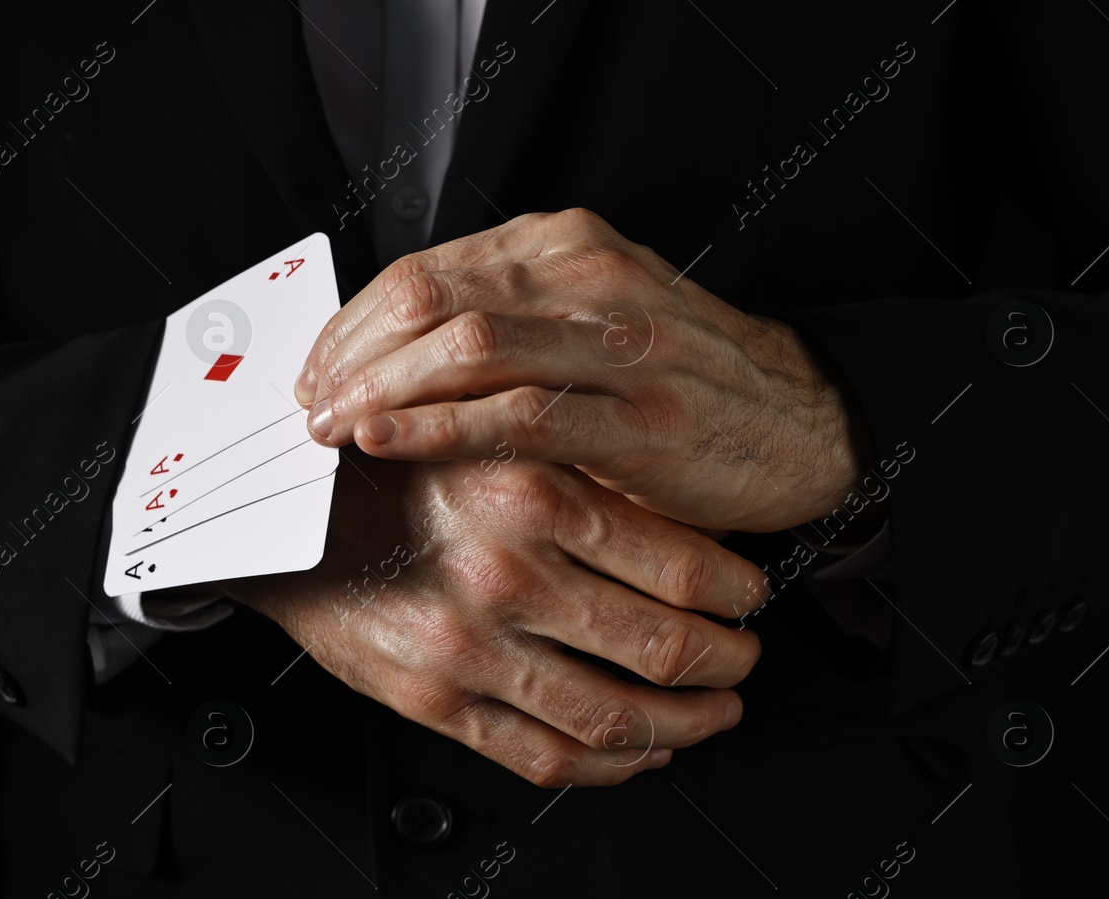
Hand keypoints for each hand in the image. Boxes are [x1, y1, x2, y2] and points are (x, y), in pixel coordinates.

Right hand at [218, 453, 766, 786]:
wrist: (279, 519)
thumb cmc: (386, 469)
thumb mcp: (486, 436)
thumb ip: (575, 470)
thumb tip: (676, 511)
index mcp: (534, 495)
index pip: (683, 569)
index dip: (739, 594)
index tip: (750, 596)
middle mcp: (510, 577)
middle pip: (668, 651)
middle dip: (729, 664)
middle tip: (743, 658)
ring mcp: (472, 651)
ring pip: (618, 718)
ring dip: (686, 725)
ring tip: (712, 714)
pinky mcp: (437, 702)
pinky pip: (546, 759)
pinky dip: (611, 769)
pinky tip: (639, 753)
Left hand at [294, 208, 874, 532]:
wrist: (803, 421)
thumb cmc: (679, 382)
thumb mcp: (589, 324)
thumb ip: (506, 326)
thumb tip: (394, 362)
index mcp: (562, 247)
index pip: (424, 271)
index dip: (352, 324)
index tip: (315, 371)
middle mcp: (584, 276)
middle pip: (428, 299)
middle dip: (350, 358)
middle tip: (305, 408)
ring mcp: (617, 341)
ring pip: (465, 346)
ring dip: (379, 391)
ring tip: (328, 430)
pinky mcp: (639, 416)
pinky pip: (518, 414)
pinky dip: (439, 427)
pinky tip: (388, 441)